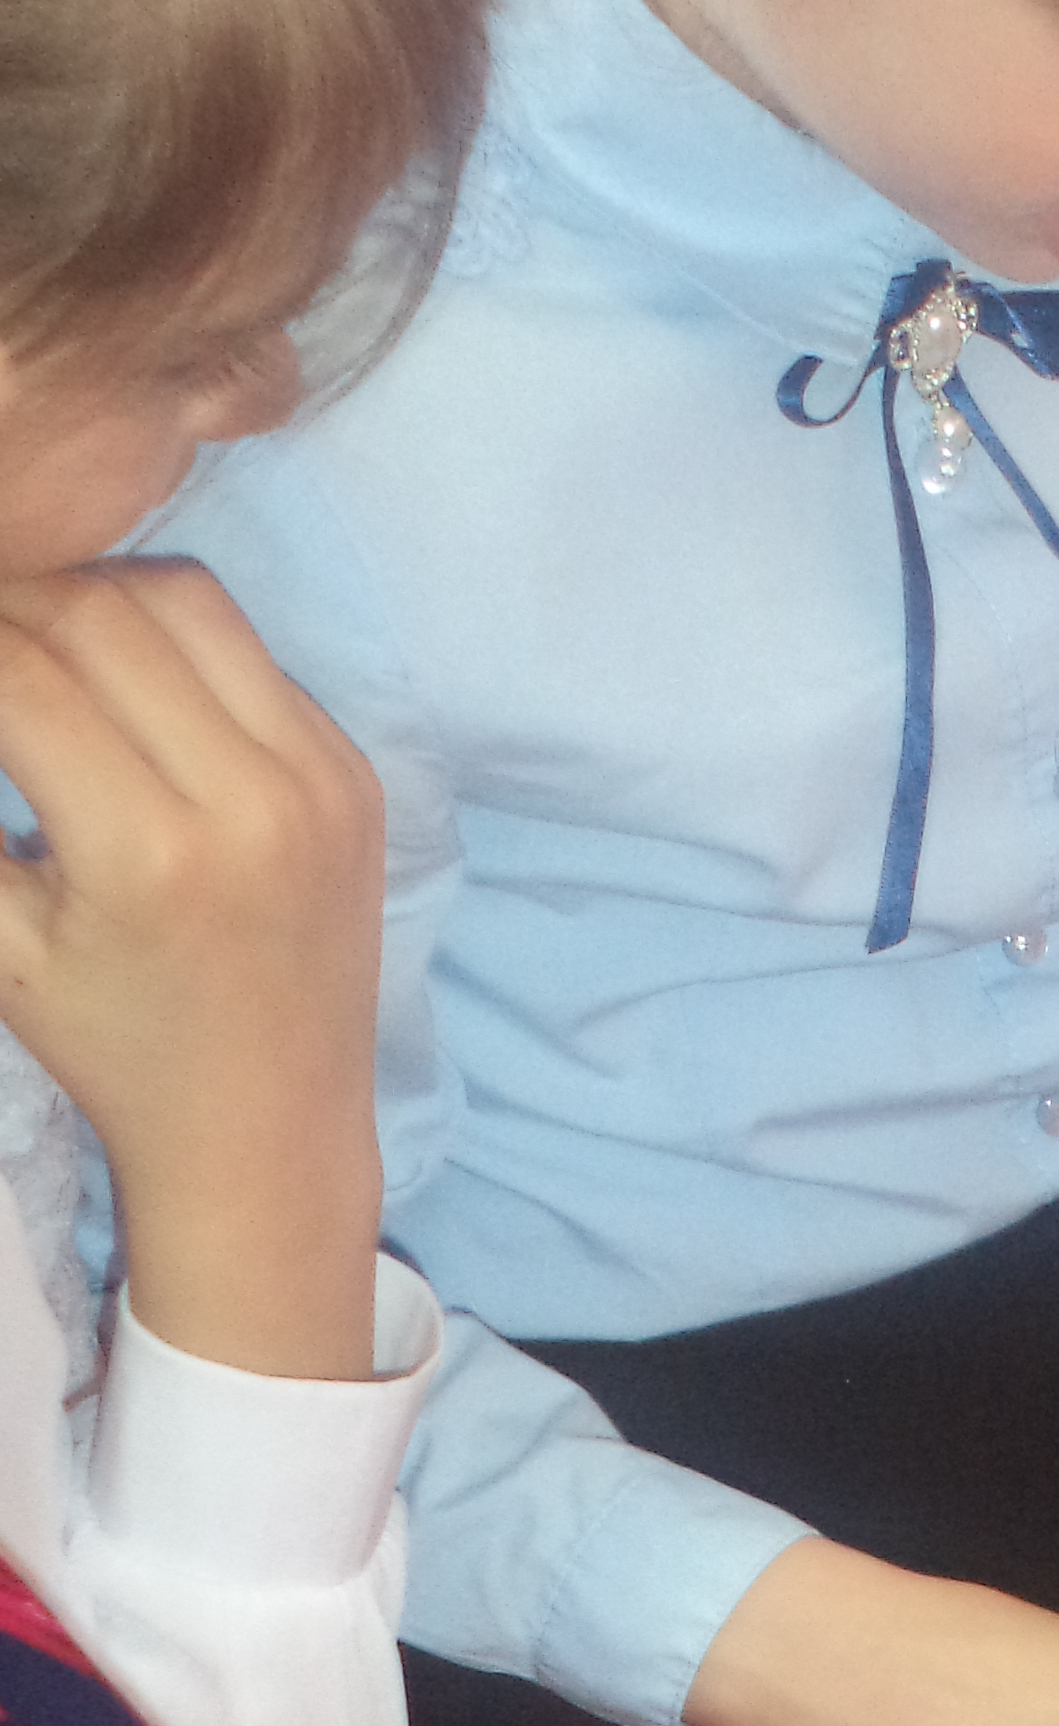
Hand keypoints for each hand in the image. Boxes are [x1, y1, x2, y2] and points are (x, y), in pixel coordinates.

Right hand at [0, 565, 386, 1377]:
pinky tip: (129, 683)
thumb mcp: (1, 944)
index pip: (21, 676)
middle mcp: (251, 801)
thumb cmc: (114, 1046)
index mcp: (150, 854)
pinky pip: (252, 653)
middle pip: (100, 611)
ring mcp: (320, 780)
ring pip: (185, 599)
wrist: (270, 1127)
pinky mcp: (357, 775)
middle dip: (14, 603)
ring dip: (95, 598)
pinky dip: (176, 643)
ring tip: (44, 643)